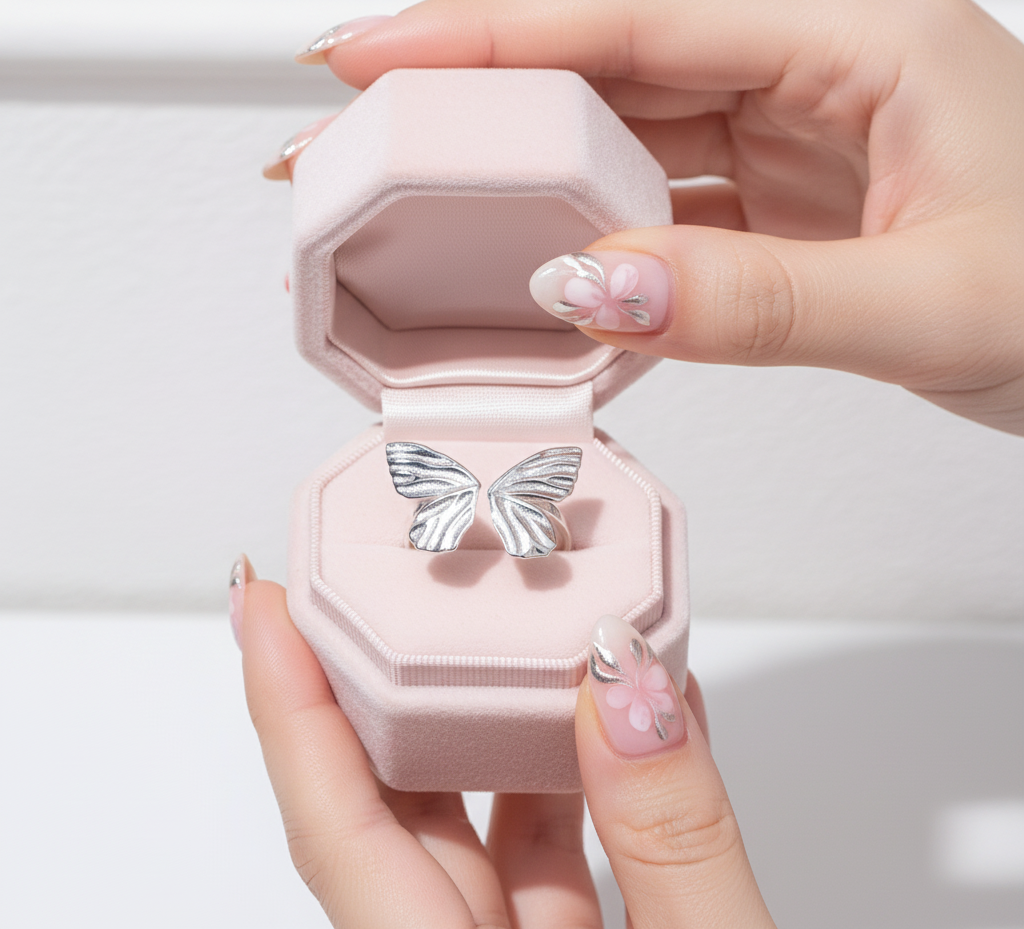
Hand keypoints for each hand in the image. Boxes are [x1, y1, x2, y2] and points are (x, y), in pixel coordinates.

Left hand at [237, 568, 775, 927]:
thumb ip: (673, 844)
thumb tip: (625, 687)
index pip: (338, 835)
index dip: (291, 710)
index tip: (268, 605)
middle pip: (397, 813)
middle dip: (393, 684)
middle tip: (397, 582)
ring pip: (480, 829)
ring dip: (501, 722)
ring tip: (515, 622)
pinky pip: (556, 857)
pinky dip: (582, 777)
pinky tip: (619, 711)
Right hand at [282, 0, 1023, 433]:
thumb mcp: (934, 302)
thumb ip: (757, 300)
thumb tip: (597, 289)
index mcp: (857, 37)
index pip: (632, 14)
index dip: (485, 31)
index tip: (367, 53)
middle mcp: (813, 65)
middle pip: (603, 60)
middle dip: (471, 96)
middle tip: (358, 134)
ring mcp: (793, 132)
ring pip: (622, 131)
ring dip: (521, 171)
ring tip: (422, 200)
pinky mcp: (783, 196)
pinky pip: (660, 199)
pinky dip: (593, 237)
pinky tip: (541, 269)